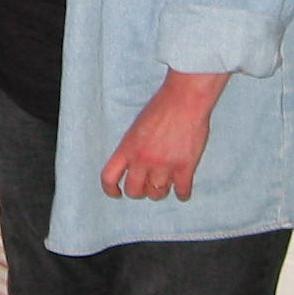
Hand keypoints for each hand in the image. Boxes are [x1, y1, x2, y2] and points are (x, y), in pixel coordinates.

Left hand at [100, 71, 228, 200]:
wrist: (184, 100)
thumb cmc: (161, 107)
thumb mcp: (136, 127)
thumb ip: (132, 148)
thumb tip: (133, 166)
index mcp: (127, 148)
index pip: (109, 177)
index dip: (110, 189)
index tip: (117, 193)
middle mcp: (142, 160)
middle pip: (134, 191)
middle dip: (139, 191)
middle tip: (145, 186)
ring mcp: (164, 166)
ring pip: (157, 194)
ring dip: (160, 191)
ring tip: (165, 183)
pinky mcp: (185, 167)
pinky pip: (181, 191)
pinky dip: (182, 193)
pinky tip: (182, 189)